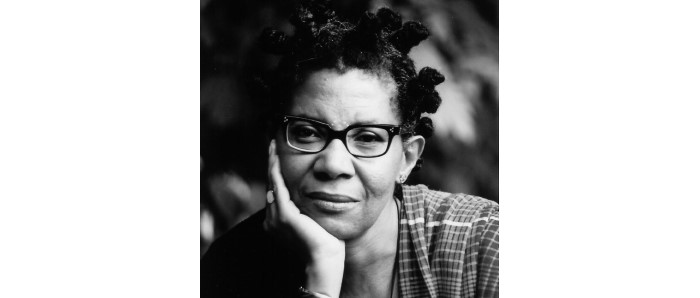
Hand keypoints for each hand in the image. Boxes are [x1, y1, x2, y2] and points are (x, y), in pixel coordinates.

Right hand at [264, 140, 344, 297]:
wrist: (325, 263)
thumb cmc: (327, 248)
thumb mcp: (317, 224)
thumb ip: (311, 212)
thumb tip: (319, 197)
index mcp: (279, 223)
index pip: (276, 193)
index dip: (276, 176)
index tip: (278, 159)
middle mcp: (272, 220)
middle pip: (271, 186)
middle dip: (272, 166)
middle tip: (273, 146)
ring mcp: (276, 218)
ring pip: (272, 183)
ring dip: (272, 163)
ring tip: (273, 147)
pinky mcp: (284, 215)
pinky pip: (277, 185)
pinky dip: (275, 169)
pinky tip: (275, 155)